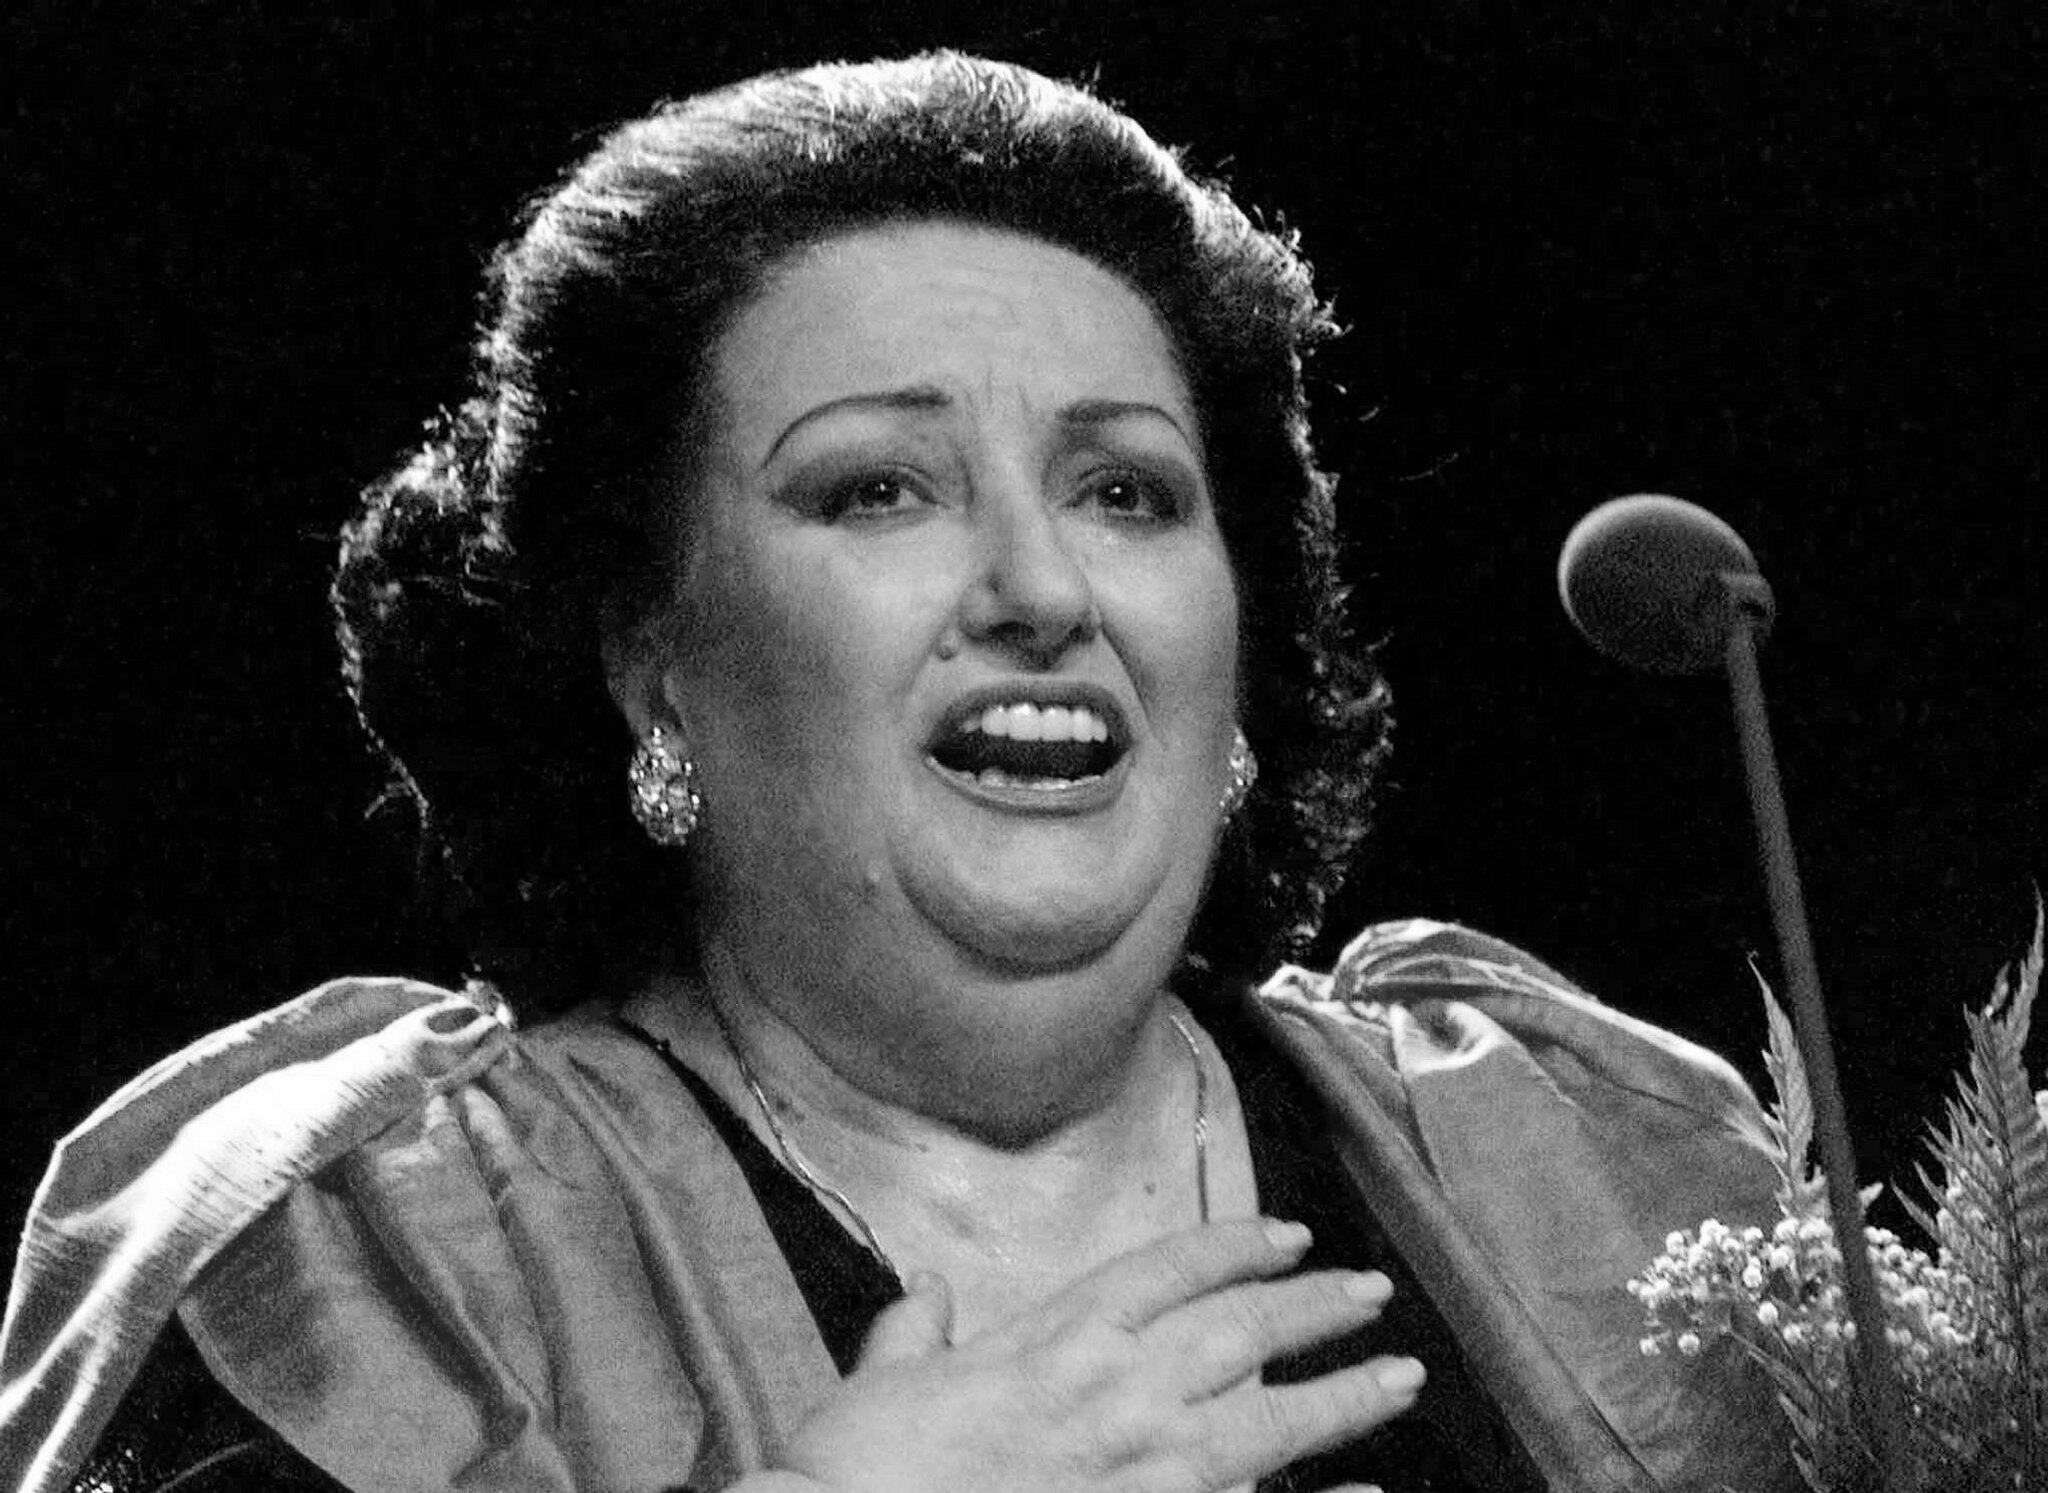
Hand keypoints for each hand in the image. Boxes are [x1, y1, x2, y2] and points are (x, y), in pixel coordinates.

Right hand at [770, 1217, 1423, 1492]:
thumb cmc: (862, 1464)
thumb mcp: (881, 1379)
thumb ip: (918, 1332)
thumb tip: (929, 1295)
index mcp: (1055, 1336)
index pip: (1168, 1270)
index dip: (1235, 1247)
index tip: (1289, 1236)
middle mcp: (1115, 1386)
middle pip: (1239, 1327)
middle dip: (1313, 1306)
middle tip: (1372, 1294)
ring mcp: (1143, 1465)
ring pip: (1269, 1414)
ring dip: (1341, 1393)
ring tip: (1399, 1376)